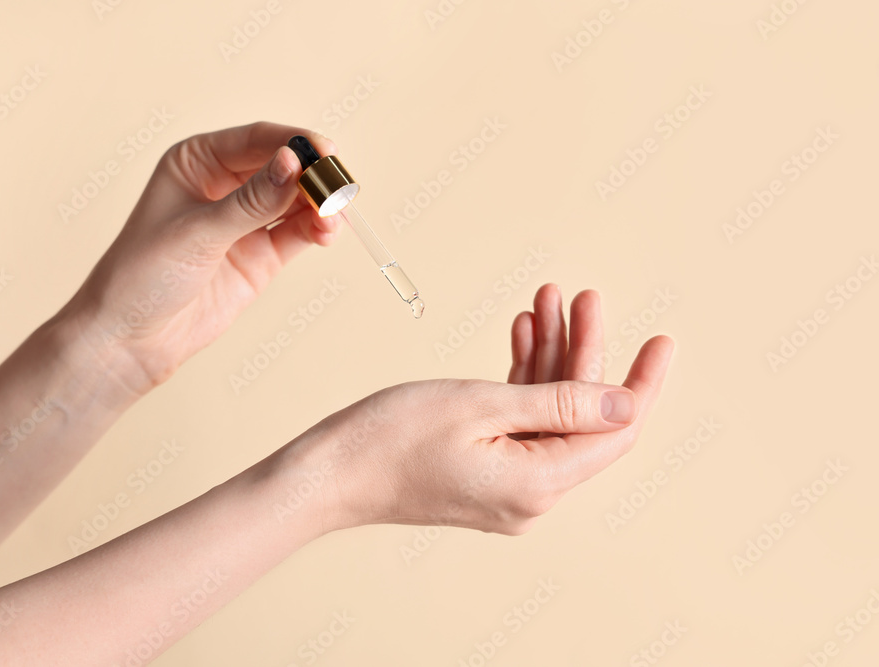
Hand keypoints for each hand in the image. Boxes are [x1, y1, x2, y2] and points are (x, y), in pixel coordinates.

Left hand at [60, 122, 340, 394]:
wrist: (130, 339)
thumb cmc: (142, 275)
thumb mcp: (197, 232)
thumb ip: (251, 201)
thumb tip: (293, 164)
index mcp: (197, 161)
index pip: (255, 139)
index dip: (293, 141)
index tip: (324, 152)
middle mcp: (224, 185)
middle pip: (283, 166)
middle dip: (313, 175)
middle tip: (338, 187)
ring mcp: (245, 221)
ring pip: (296, 200)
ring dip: (320, 204)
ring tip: (334, 216)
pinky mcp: (261, 255)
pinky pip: (298, 232)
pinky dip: (318, 229)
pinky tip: (328, 231)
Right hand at [290, 284, 672, 535]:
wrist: (330, 474)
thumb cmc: (392, 438)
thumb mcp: (482, 406)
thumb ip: (561, 405)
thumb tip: (626, 404)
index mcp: (539, 483)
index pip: (616, 431)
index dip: (641, 382)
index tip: (661, 340)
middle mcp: (532, 495)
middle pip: (581, 416)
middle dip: (584, 351)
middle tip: (584, 297)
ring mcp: (508, 487)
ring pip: (549, 414)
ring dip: (550, 357)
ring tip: (546, 301)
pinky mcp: (485, 473)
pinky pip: (519, 422)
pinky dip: (523, 379)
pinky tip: (520, 334)